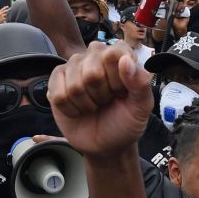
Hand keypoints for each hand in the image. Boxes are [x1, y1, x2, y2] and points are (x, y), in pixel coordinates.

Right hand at [48, 42, 151, 160]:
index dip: (117, 81)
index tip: (121, 92)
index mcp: (121, 54)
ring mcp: (74, 65)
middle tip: (106, 100)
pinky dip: (70, 109)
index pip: (112, 55)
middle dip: (100, 95)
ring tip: (94, 105)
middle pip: (92, 73)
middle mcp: (96, 54)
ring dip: (85, 104)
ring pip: (74, 86)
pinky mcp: (57, 78)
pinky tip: (78, 108)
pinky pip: (58, 94)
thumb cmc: (125, 122)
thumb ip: (141, 83)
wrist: (105, 143)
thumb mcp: (141, 108)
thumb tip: (125, 60)